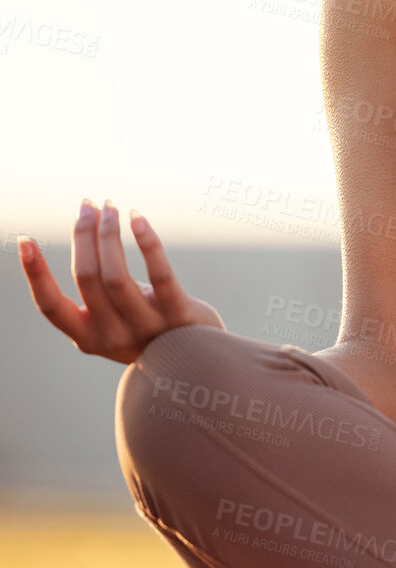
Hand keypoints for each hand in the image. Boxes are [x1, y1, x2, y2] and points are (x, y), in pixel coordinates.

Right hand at [17, 199, 225, 364]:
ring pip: (117, 276)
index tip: (26, 239)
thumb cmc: (149, 330)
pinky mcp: (179, 315)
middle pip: (87, 278)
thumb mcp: (114, 321)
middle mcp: (113, 336)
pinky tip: (137, 218)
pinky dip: (147, 243)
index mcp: (87, 337)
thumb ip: (97, 293)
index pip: (51, 307)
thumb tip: (87, 231)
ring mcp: (147, 327)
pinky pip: (160, 275)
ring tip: (110, 207)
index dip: (35, 274)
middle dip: (83, 235)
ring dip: (109, 234)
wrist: (197, 362)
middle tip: (87, 205)